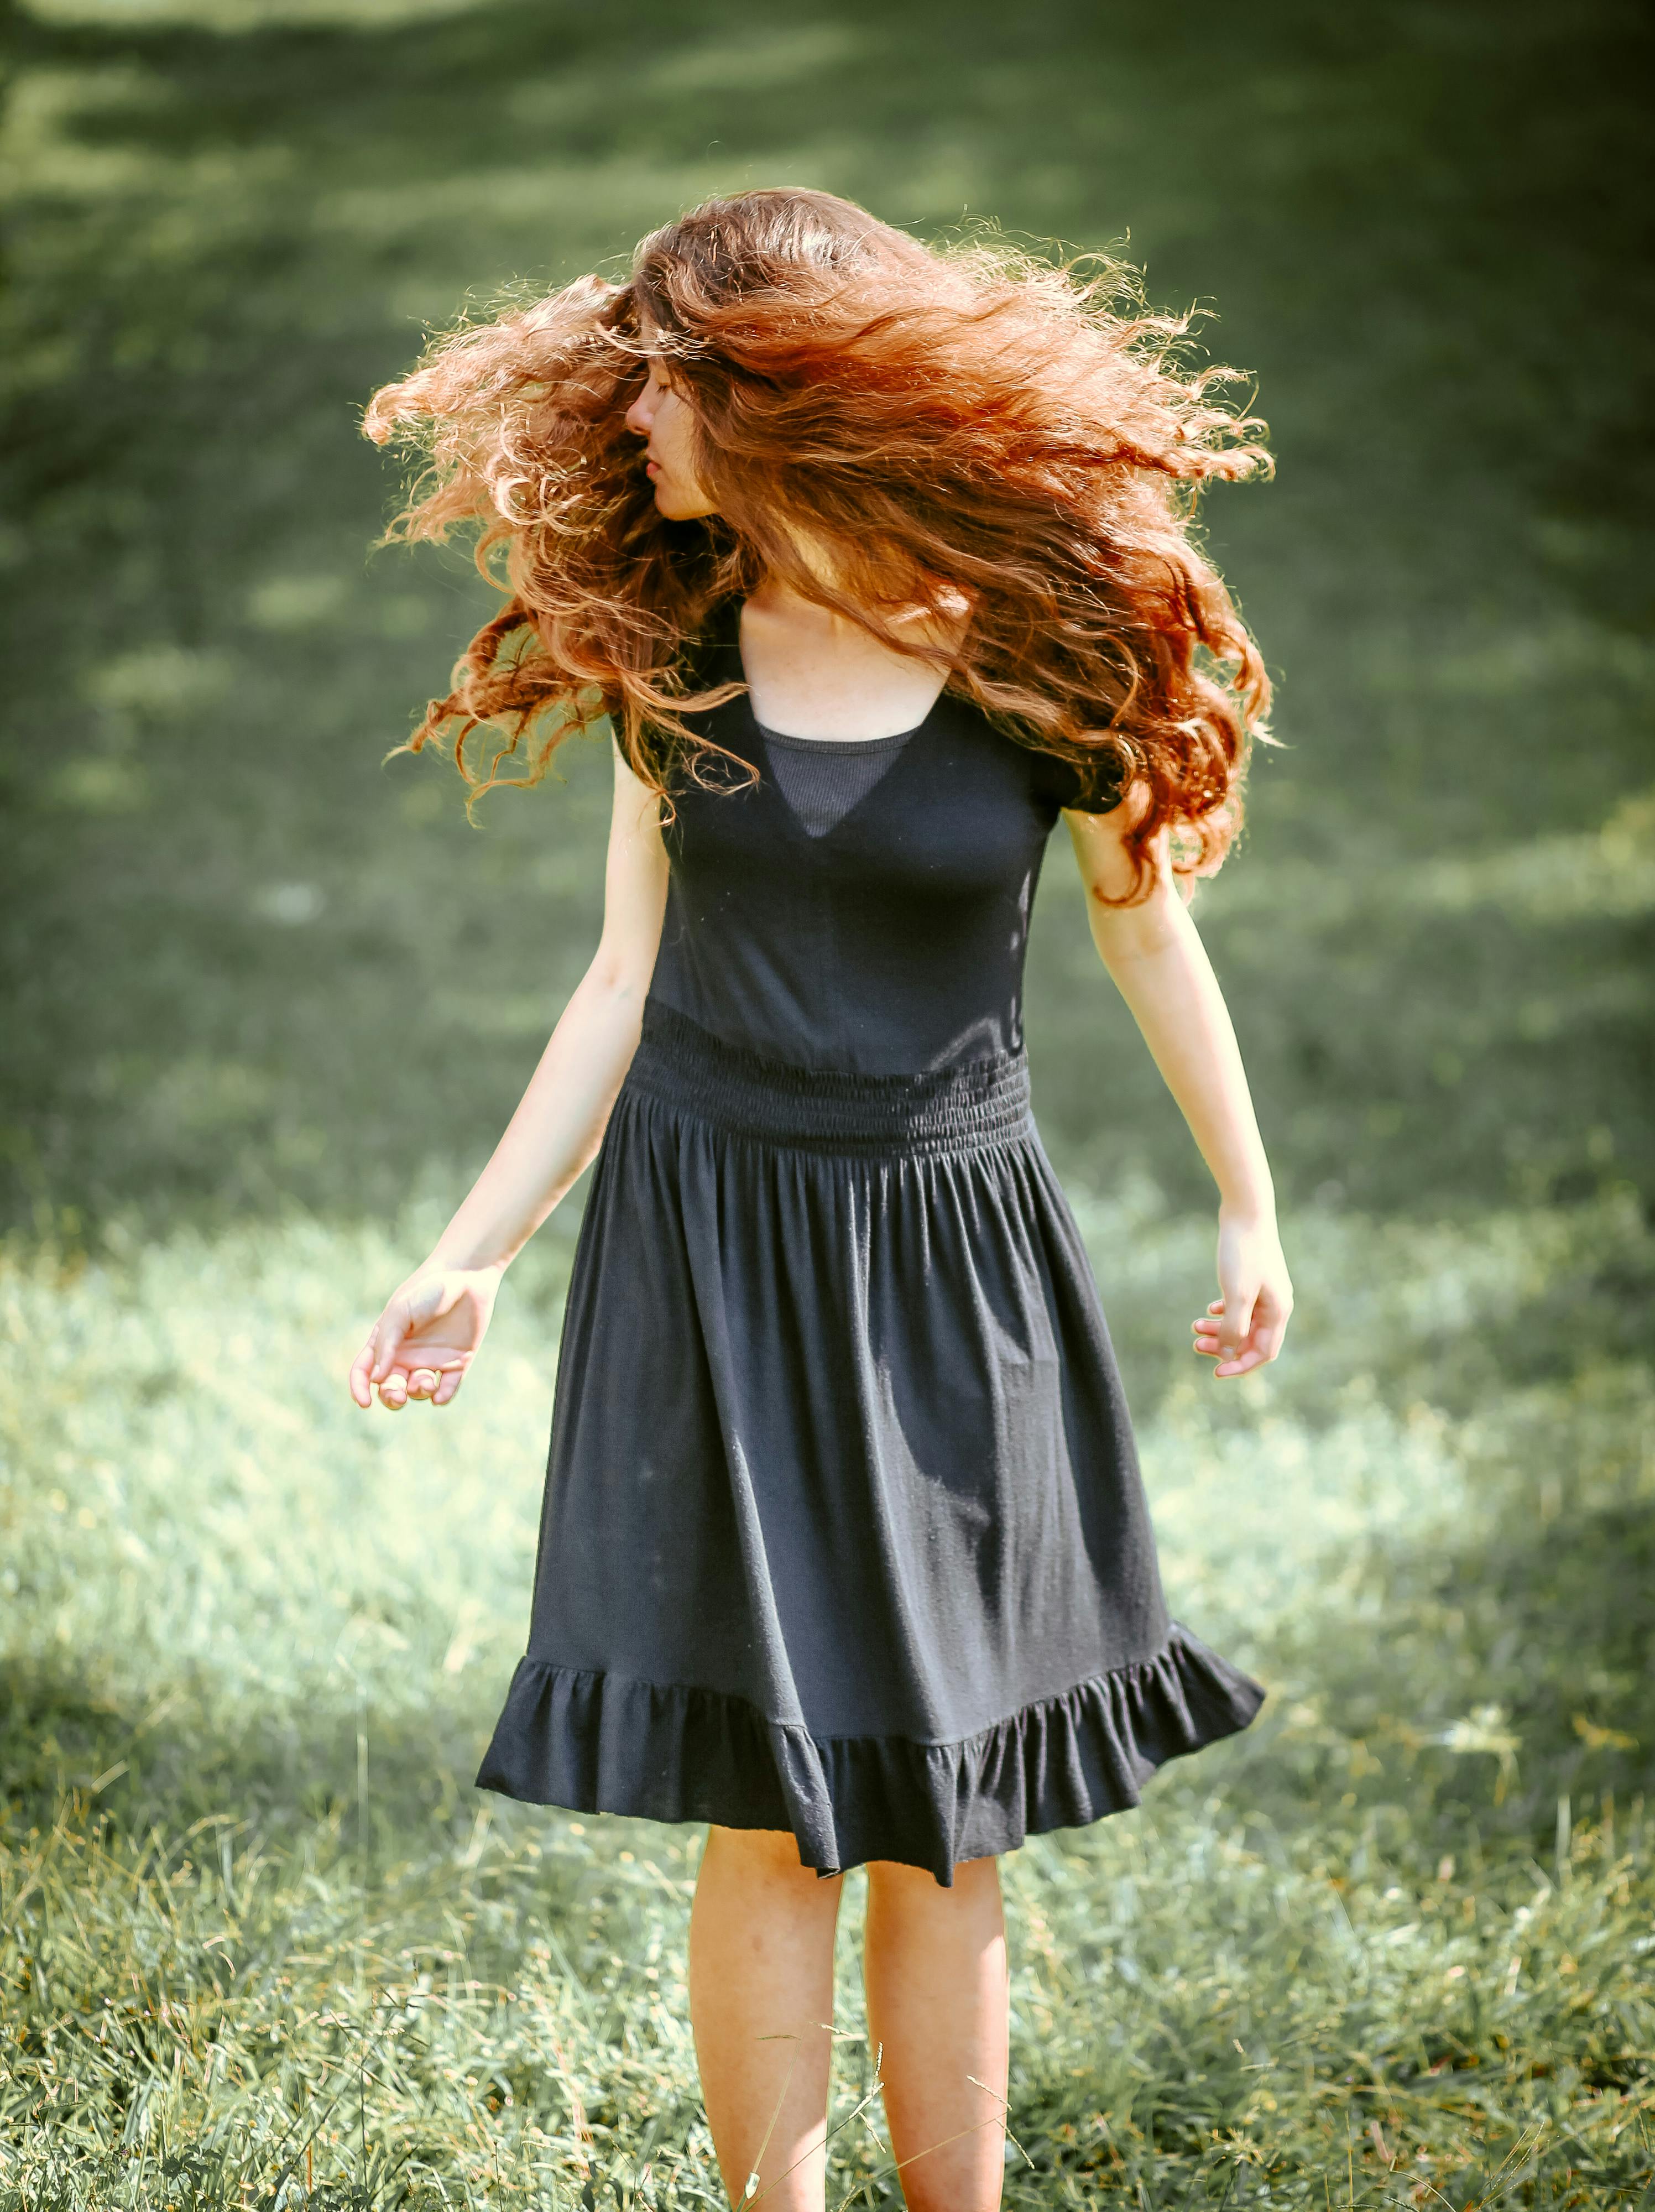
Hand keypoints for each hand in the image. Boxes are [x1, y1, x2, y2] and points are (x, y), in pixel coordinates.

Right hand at [349, 1265, 502, 1410]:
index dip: (359, 1388)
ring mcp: (431, 1360)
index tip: (364, 1402)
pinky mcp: (457, 1363)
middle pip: (391, 1387)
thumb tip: (376, 1380)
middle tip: (399, 1395)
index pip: (365, 1371)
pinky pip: (447, 1389)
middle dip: (391, 1397)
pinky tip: (439, 1396)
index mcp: (386, 1341)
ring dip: (418, 1392)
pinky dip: (442, 1398)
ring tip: (427, 1381)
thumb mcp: (399, 1312)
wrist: (466, 1276)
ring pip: (418, 1391)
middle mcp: (406, 1354)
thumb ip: (386, 1344)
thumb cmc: (427, 1290)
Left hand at [1193, 1211, 1292, 1379]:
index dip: (1240, 1366)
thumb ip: (1234, 1327)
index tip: (1214, 1372)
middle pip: (1251, 1340)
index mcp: (1278, 1312)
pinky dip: (1224, 1312)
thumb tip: (1228, 1354)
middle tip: (1196, 1344)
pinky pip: (1240, 1306)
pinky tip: (1209, 1310)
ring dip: (1220, 1329)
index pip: (1263, 1353)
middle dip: (1224, 1347)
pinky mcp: (1253, 1278)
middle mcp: (1275, 1304)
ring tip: (1194, 1327)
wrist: (1246, 1211)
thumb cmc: (1243, 1254)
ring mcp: (1265, 1290)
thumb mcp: (1236, 1295)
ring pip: (1243, 1322)